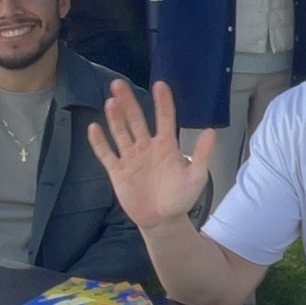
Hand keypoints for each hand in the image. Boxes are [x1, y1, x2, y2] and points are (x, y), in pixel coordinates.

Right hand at [87, 80, 213, 230]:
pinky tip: (94, 127)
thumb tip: (211, 131)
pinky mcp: (117, 171)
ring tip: (110, 101)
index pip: (164, 117)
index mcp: (166, 145)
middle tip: (119, 84)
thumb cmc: (181, 197)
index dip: (162, 102)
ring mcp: (131, 157)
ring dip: (115, 117)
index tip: (159, 85)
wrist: (163, 220)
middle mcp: (146, 146)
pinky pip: (106, 154)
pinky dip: (99, 142)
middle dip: (128, 102)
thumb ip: (201, 154)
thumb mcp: (196, 176)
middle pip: (135, 119)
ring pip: (120, 132)